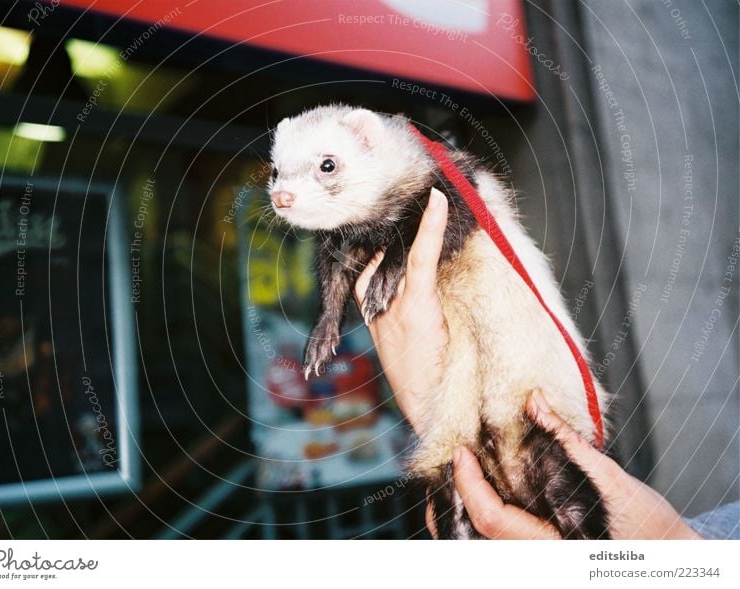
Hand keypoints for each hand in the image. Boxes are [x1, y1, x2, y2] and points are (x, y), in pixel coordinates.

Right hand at [353, 188, 448, 435]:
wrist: (427, 407)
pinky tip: (436, 201)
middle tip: (407, 182)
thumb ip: (402, 298)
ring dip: (412, 215)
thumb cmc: (419, 370)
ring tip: (425, 185)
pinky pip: (421, 257)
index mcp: (368, 302)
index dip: (375, 226)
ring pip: (398, 246)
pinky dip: (430, 227)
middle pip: (379, 244)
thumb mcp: (405, 329)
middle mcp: (373, 298)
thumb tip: (414, 267)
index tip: (385, 200)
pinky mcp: (416, 304)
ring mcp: (392, 300)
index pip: (366, 253)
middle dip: (390, 216)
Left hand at [426, 389, 702, 538]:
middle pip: (475, 534)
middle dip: (454, 498)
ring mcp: (537, 561)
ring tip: (458, 477)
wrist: (674, 561)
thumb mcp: (611, 483)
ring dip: (461, 510)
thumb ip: (567, 444)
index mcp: (551, 545)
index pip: (490, 516)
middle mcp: (538, 558)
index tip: (462, 452)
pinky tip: (477, 497)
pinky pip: (496, 545)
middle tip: (453, 462)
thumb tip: (534, 402)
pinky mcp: (541, 558)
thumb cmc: (651, 529)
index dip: (469, 482)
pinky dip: (478, 521)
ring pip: (479, 543)